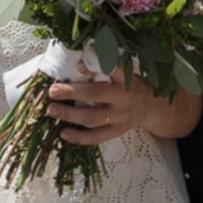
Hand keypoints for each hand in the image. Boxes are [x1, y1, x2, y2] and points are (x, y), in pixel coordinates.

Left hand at [49, 72, 170, 146]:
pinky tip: (64, 133)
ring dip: (70, 114)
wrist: (150, 107)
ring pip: (92, 118)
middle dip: (71, 92)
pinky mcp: (117, 132)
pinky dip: (79, 137)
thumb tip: (78, 65)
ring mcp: (119, 117)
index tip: (78, 66)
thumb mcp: (124, 71)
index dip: (95, 66)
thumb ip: (104, 67)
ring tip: (52, 110)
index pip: (111, 68)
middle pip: (95, 95)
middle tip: (52, 90)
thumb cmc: (130, 85)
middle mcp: (122, 98)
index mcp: (124, 78)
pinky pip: (96, 137)